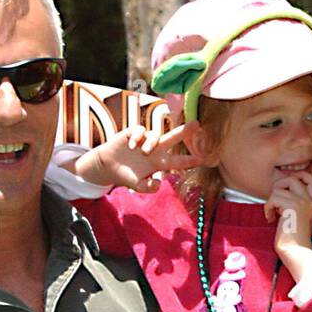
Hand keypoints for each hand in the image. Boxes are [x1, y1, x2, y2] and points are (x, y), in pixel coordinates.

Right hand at [76, 122, 200, 192]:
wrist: (109, 166)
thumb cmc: (127, 176)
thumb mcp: (137, 186)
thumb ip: (147, 187)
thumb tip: (158, 184)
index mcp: (159, 163)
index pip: (177, 161)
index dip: (189, 160)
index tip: (202, 159)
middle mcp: (155, 150)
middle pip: (172, 138)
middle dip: (184, 131)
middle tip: (197, 124)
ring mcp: (145, 140)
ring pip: (155, 135)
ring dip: (151, 142)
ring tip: (143, 151)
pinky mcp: (133, 132)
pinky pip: (140, 130)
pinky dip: (137, 137)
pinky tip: (130, 146)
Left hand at [266, 171, 311, 280]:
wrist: (297, 253)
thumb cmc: (294, 240)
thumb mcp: (297, 217)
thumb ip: (294, 203)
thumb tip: (280, 190)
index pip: (310, 178)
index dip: (297, 176)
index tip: (286, 188)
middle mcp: (309, 200)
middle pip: (293, 178)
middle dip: (279, 186)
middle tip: (275, 201)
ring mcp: (302, 202)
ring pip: (280, 187)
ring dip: (271, 200)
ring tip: (273, 213)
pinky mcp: (292, 207)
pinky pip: (273, 198)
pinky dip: (268, 208)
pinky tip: (270, 219)